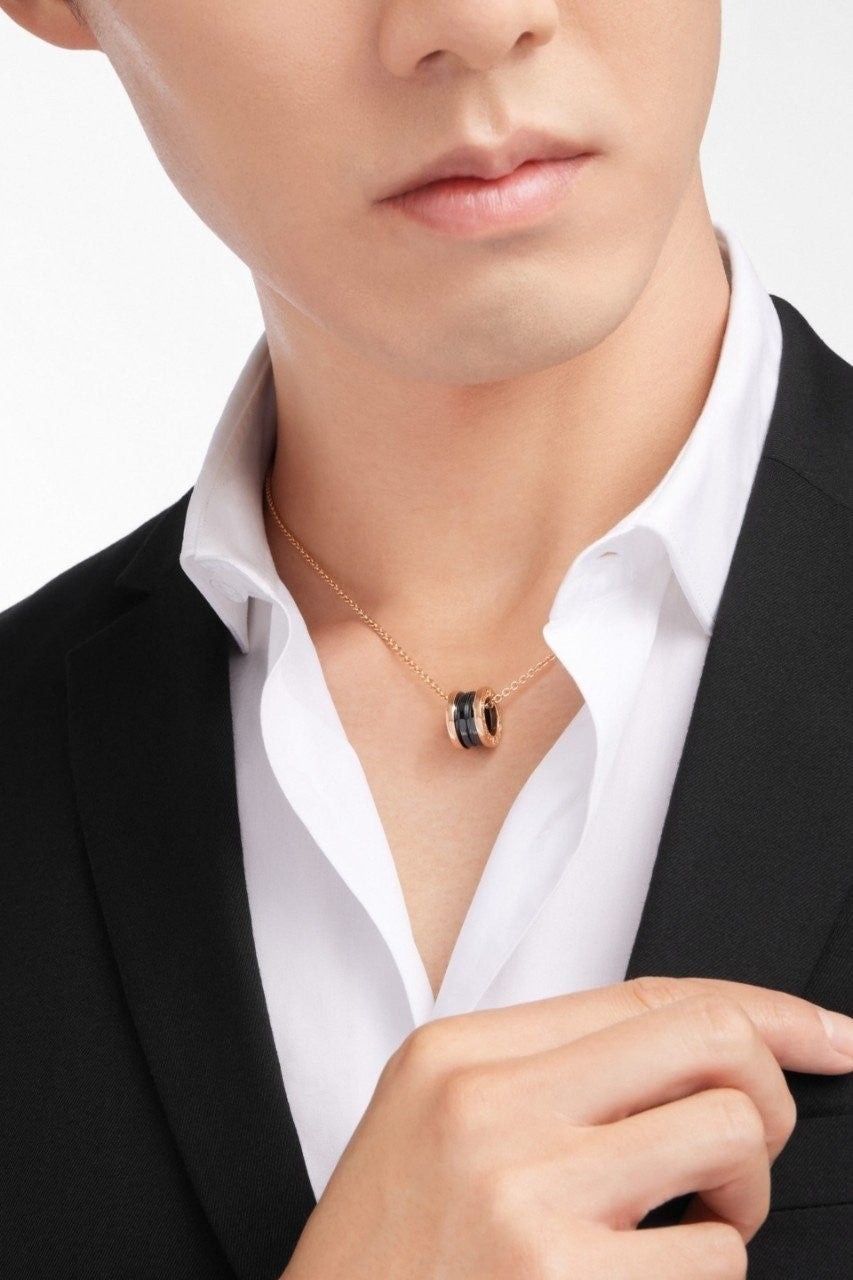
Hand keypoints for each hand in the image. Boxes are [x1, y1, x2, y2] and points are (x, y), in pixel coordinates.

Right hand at [282, 976, 852, 1279]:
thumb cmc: (387, 1260)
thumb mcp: (434, 1128)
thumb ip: (542, 1077)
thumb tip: (690, 1061)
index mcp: (456, 1055)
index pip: (645, 996)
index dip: (759, 1010)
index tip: (827, 1035)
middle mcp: (489, 1105)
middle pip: (707, 1040)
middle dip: (769, 1094)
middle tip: (745, 1158)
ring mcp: (526, 1191)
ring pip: (729, 1138)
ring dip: (738, 1200)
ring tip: (682, 1232)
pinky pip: (711, 1258)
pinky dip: (700, 1277)